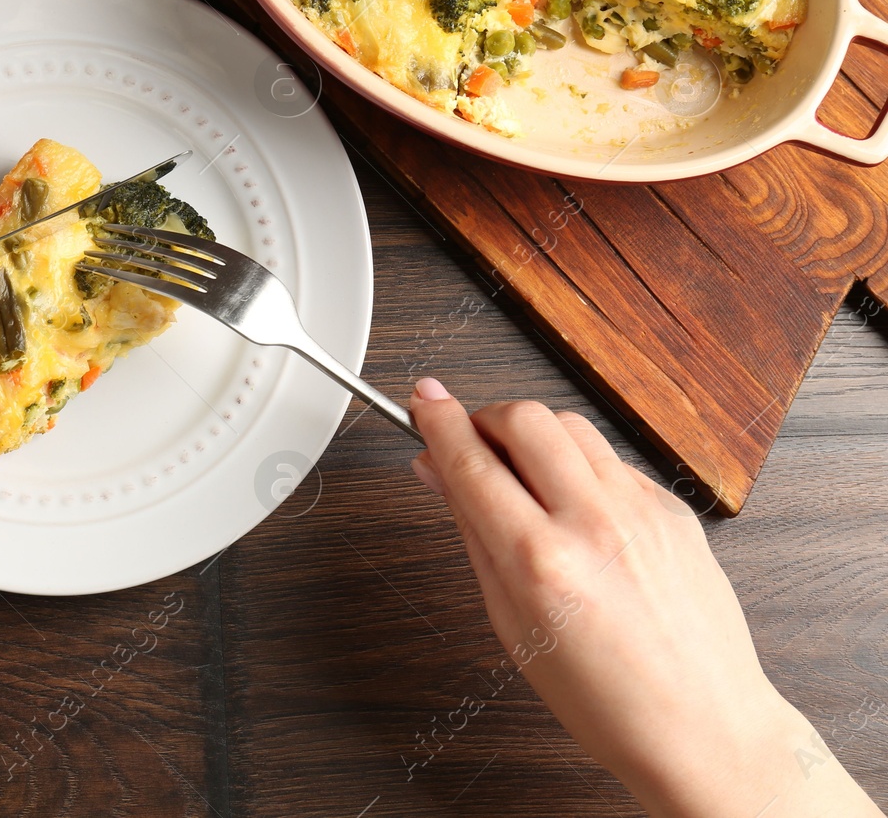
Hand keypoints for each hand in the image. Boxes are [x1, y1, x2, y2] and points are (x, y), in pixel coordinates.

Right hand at [408, 378, 881, 817]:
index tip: (424, 400)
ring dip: (532, 435)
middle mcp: (594, 524)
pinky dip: (580, 467)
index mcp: (541, 562)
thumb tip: (443, 476)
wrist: (704, 728)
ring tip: (521, 473)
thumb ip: (474, 537)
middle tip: (471, 443)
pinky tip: (574, 505)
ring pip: (571, 425)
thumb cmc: (608, 699)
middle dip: (485, 419)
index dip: (439, 421)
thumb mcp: (512, 625)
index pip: (472, 462)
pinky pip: (611, 459)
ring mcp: (642, 511)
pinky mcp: (673, 509)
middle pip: (523, 418)